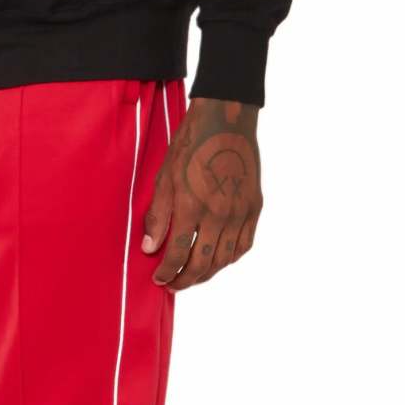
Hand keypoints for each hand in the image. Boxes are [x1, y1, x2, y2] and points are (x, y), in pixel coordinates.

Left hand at [141, 96, 261, 288]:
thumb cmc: (190, 144)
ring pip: (225, 259)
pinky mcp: (254, 206)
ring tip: (193, 276)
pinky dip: (230, 258)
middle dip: (185, 279)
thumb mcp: (165, 176)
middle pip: (203, 263)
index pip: (177, 253)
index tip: (159, 279)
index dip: (167, 272)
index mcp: (192, 205)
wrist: (227, 119)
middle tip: (173, 284)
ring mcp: (240, 211)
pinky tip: (219, 260)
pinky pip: (244, 244)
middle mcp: (219, 213)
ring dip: (208, 273)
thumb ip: (158, 215)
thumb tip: (149, 248)